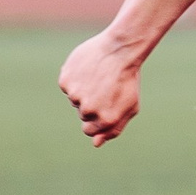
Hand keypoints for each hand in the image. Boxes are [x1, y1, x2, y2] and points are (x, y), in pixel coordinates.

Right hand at [58, 31, 143, 145]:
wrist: (120, 50)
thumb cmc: (127, 80)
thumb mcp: (129, 107)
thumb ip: (113, 128)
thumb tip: (95, 144)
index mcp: (105, 120)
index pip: (89, 130)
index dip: (96, 118)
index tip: (104, 106)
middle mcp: (88, 110)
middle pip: (82, 114)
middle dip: (91, 104)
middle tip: (105, 88)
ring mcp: (75, 96)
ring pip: (74, 99)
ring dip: (83, 91)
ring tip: (98, 77)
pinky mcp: (66, 81)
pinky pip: (67, 85)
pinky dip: (75, 79)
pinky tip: (88, 70)